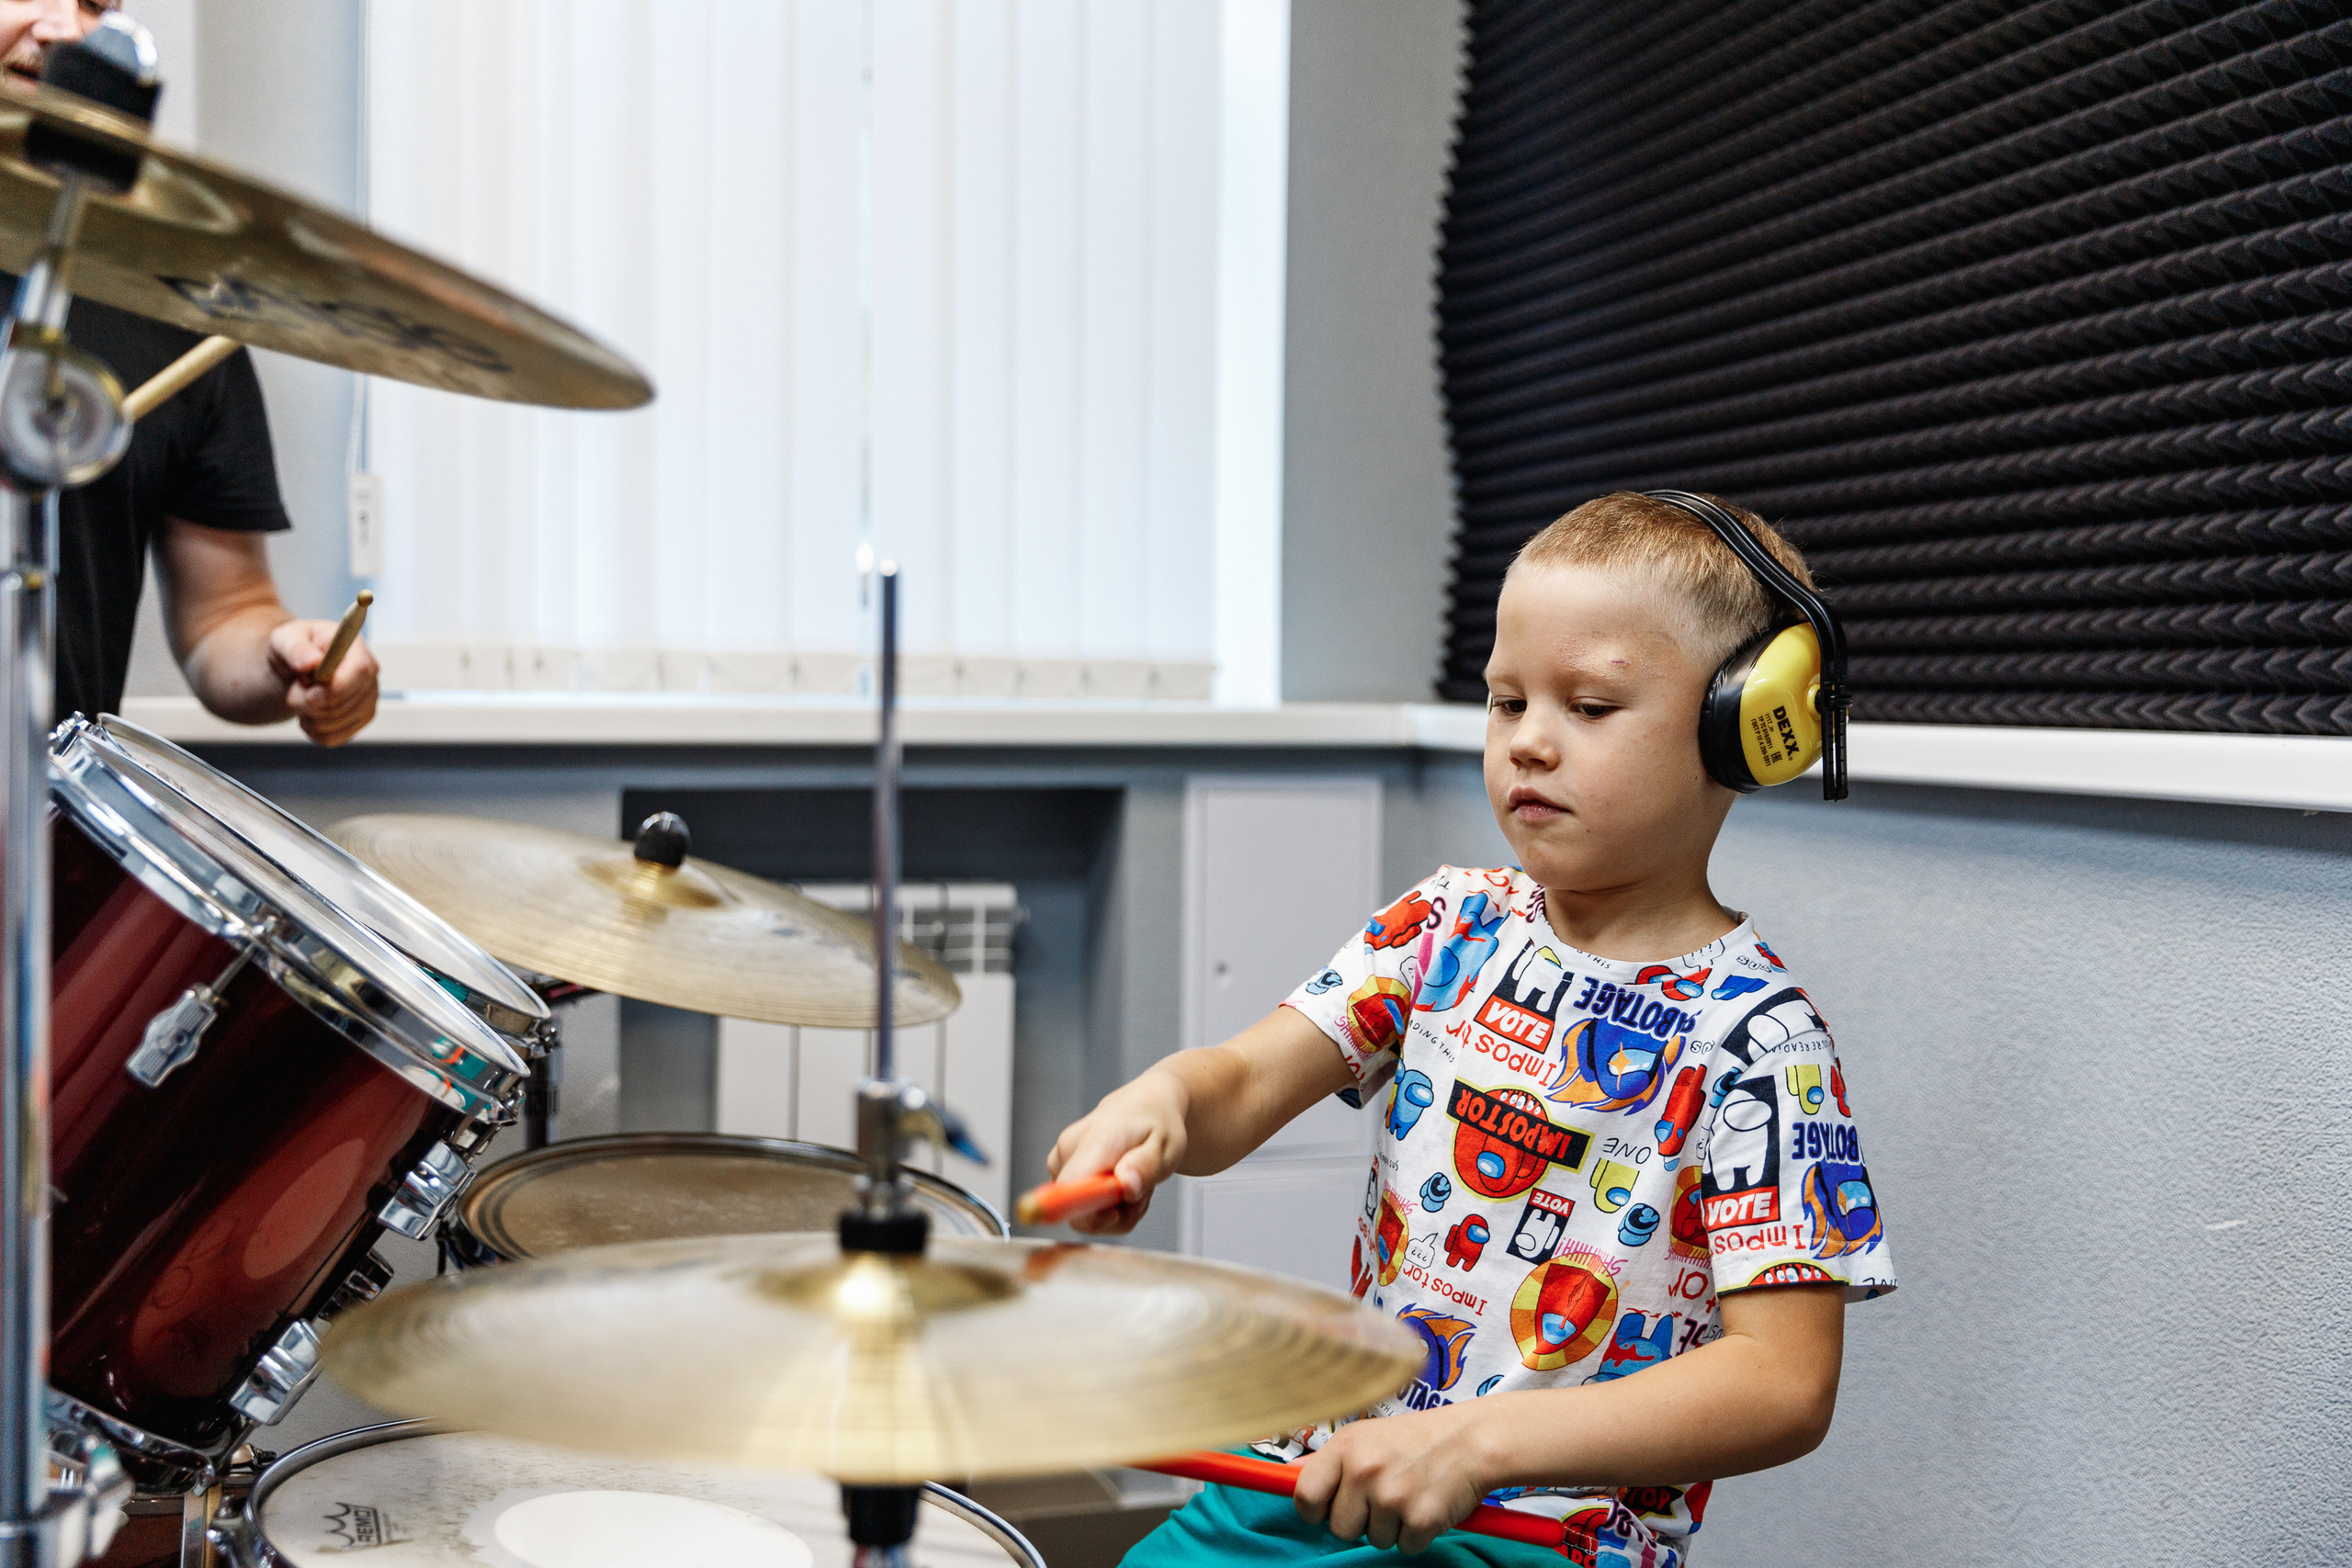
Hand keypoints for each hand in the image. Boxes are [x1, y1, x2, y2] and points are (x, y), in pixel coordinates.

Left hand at [267, 619, 378, 746]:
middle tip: (294, 689)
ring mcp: (369, 701)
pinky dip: (312, 731)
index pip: (360, 673)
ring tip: (301, 698)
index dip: (335, 689)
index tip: (309, 694)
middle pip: (343, 704)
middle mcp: (370, 676)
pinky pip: (332, 738)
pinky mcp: (360, 721)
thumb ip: (295, 648)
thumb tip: (312, 663)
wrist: (297, 668)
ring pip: (335, 725)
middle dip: (308, 703)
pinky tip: (308, 713)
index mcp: (356, 649)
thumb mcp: (284, 639)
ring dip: (307, 716)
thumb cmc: (293, 649)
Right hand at [1043, 1073, 1188, 1234]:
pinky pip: (1081, 1207)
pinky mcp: (1058, 1169)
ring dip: (1116, 1209)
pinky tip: (1120, 1182)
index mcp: (1097, 1137)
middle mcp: (1069, 1146)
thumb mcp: (1167, 1146)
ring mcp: (1059, 1158)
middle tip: (1143, 1191)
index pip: (1072, 1187)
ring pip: (1082, 1213)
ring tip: (1134, 1181)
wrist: (1144, 1106)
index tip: (1118, 1212)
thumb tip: (1126, 1186)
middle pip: (1077, 1210)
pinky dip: (1106, 1205)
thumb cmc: (1157, 1125)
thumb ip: (1146, 1166)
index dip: (1090, 1214)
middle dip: (1116, 1214)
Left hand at [1293, 1407, 1489, 1554]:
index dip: (1314, 1510)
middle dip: (1360, 1521)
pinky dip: (1417, 1535)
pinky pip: (1404, 1547)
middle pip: (1339, 1528)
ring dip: (1391, 1528)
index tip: (1327, 1510)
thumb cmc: (1415, 1440)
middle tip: (1384, 1497)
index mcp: (1346, 1447)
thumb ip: (1330, 1461)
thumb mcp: (1367, 1437)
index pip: (1305, 1495)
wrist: (1471, 1439)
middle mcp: (1364, 1470)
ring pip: (1373, 1540)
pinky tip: (1427, 1505)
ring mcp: (1392, 1496)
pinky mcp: (1421, 1519)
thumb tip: (1290, 1477)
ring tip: (1409, 1495)